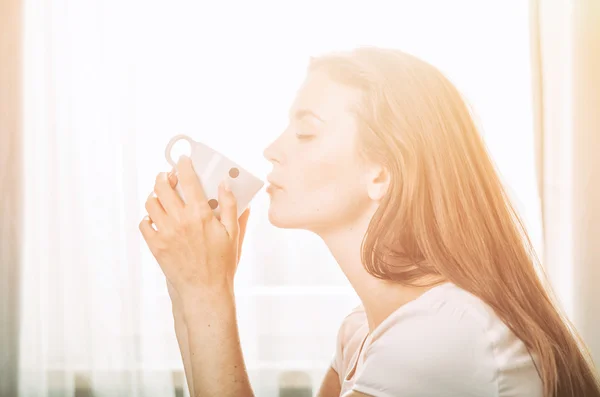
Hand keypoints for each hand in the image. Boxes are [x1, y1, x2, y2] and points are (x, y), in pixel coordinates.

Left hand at [139, 156, 250, 297]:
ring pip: (151, 203)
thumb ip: (230, 206)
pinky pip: (144, 224)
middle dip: (164, 177)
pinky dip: (148, 218)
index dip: (183, 166)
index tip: (182, 160)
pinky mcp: (156, 246)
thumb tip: (225, 184)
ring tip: (161, 196)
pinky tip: (156, 218)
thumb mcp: (234, 234)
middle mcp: (180, 220)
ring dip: (155, 195)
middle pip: (162, 187)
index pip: (188, 180)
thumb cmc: (222, 264)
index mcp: (200, 214)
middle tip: (168, 177)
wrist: (205, 291)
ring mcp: (165, 233)